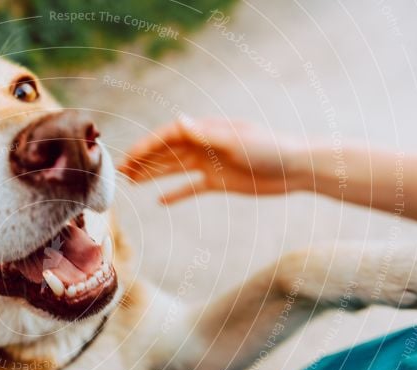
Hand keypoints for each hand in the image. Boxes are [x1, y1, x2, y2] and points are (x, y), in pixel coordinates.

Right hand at [119, 117, 306, 203]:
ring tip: (130, 184)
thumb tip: (178, 121)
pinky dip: (175, 194)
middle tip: (120, 174)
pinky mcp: (218, 181)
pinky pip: (190, 188)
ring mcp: (209, 163)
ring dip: (152, 174)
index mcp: (206, 130)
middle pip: (166, 152)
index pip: (169, 136)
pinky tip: (159, 202)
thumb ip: (205, 134)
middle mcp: (204, 145)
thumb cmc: (269, 150)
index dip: (146, 146)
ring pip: (173, 169)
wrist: (296, 169)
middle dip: (143, 161)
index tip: (128, 160)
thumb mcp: (235, 141)